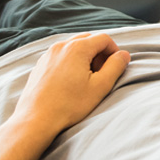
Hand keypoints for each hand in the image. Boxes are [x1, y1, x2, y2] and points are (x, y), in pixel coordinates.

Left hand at [11, 33, 129, 135]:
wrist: (36, 120)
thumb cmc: (68, 105)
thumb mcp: (100, 87)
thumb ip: (115, 67)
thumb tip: (123, 55)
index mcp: (77, 48)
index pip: (104, 39)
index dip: (114, 51)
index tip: (115, 67)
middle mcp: (61, 46)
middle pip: (88, 39)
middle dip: (99, 52)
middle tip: (101, 73)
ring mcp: (48, 54)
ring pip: (73, 46)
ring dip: (85, 56)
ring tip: (86, 78)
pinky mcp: (40, 64)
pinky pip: (60, 55)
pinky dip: (70, 61)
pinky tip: (70, 82)